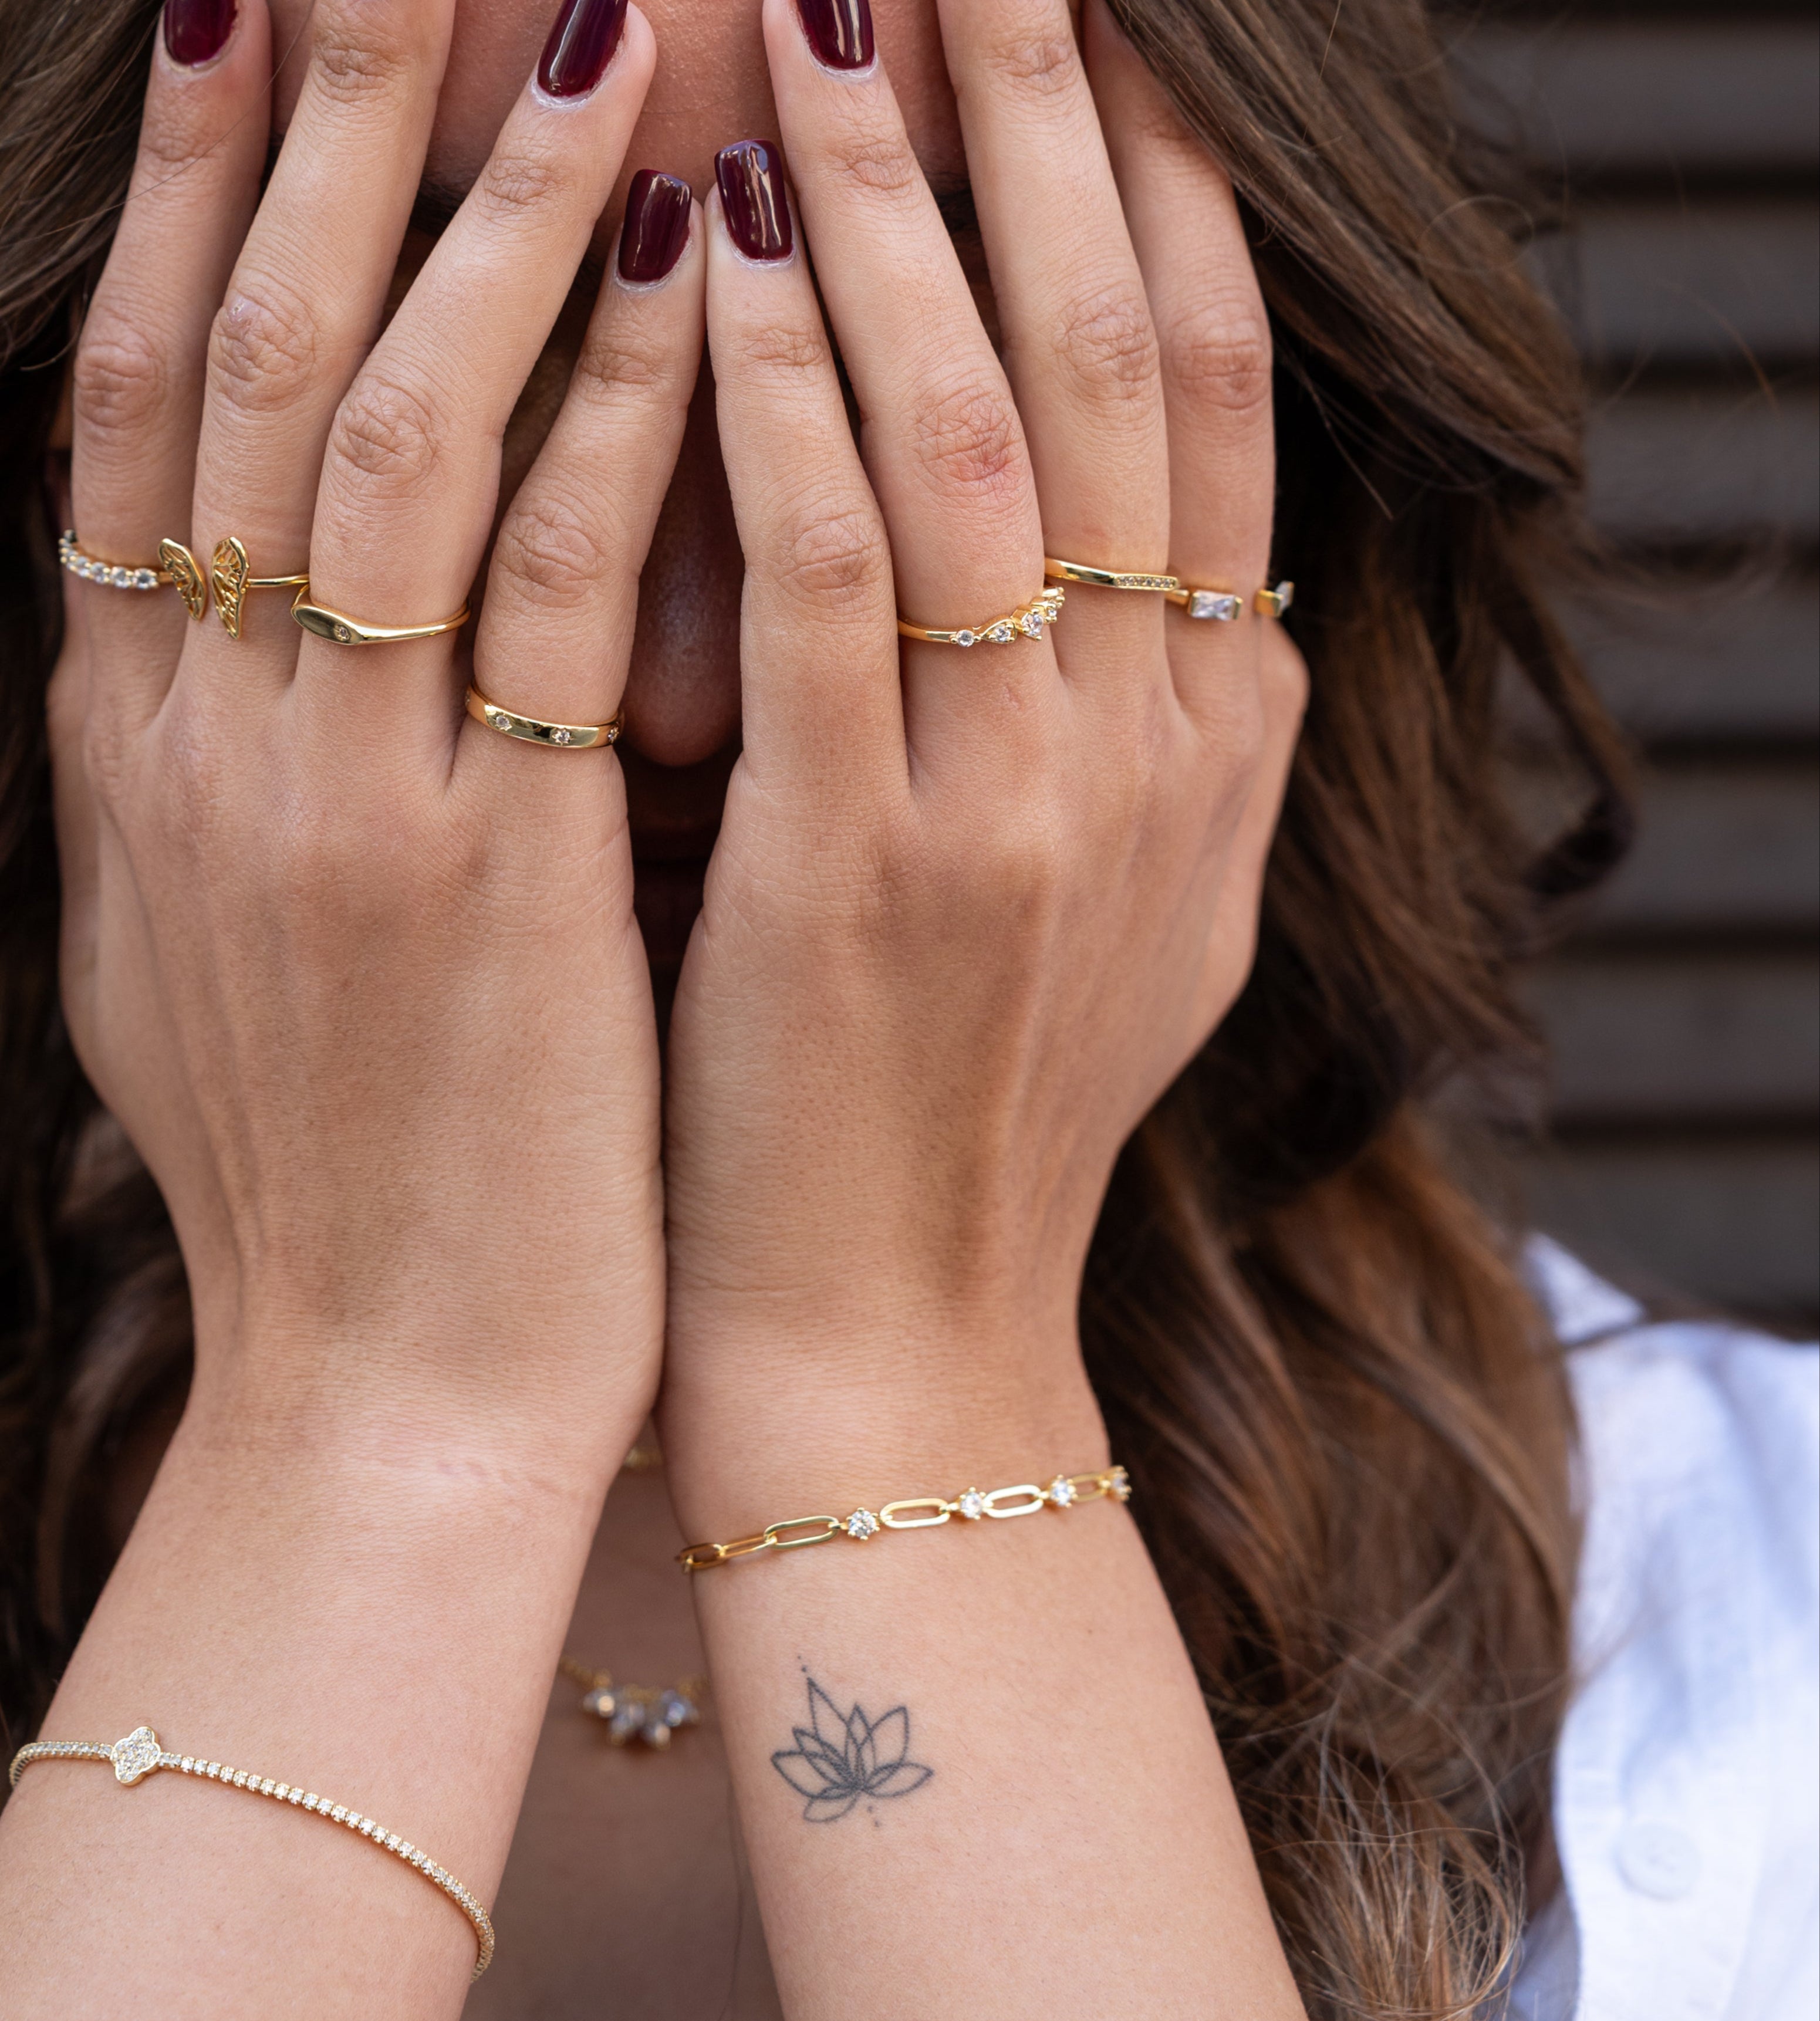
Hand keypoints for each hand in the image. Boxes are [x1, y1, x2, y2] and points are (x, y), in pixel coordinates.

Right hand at [50, 0, 700, 1485]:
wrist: (385, 1398)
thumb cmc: (347, 1179)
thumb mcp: (231, 947)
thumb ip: (234, 768)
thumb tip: (229, 616)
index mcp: (141, 753)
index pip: (131, 401)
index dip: (191, 187)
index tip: (250, 8)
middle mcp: (203, 742)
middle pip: (226, 357)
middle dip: (313, 123)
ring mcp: (328, 802)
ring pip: (372, 432)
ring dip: (482, 212)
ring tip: (581, 19)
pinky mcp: (482, 881)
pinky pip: (537, 595)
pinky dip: (613, 421)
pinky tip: (691, 275)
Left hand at [661, 0, 1305, 1467]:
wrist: (895, 1338)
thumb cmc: (967, 1114)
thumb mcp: (1120, 911)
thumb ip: (1145, 732)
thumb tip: (1170, 578)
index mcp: (1213, 742)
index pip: (1217, 393)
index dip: (1162, 180)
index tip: (1102, 22)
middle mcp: (1153, 749)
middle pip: (1126, 363)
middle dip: (1050, 122)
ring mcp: (1022, 811)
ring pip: (985, 438)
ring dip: (905, 208)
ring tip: (832, 13)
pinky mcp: (862, 872)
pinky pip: (828, 587)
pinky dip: (774, 407)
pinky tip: (708, 251)